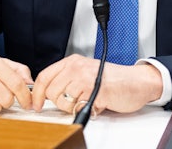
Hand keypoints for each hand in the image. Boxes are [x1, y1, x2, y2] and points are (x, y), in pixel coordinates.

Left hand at [31, 54, 161, 114]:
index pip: (44, 76)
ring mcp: (85, 78)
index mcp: (72, 61)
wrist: (136, 82)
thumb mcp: (86, 72)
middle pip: (50, 91)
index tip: (35, 104)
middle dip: (59, 102)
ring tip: (87, 101)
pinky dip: (85, 110)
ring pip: (62, 101)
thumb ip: (68, 78)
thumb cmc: (113, 79)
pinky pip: (78, 107)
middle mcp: (76, 67)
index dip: (37, 93)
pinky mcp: (94, 90)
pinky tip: (96, 103)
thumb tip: (46, 92)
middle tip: (73, 102)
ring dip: (72, 107)